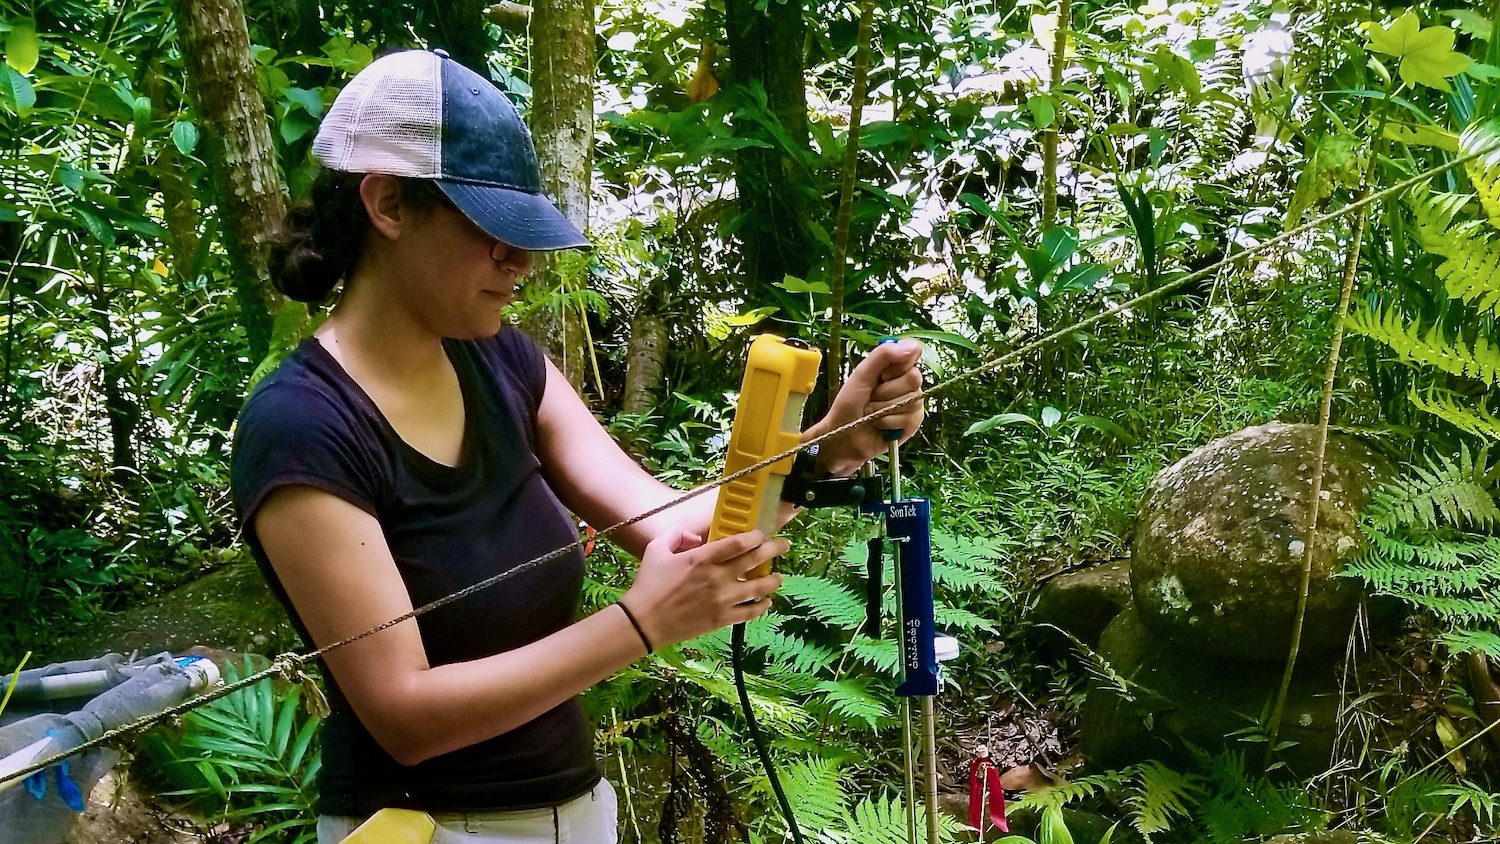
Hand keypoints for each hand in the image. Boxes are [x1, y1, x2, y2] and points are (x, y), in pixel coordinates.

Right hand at [621, 527, 785, 648]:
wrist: (644, 621)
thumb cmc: (649, 583)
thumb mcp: (656, 549)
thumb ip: (677, 534)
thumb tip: (696, 536)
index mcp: (703, 558)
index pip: (739, 542)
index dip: (756, 535)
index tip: (760, 533)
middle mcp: (718, 577)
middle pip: (756, 559)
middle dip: (774, 549)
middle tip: (783, 545)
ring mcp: (723, 600)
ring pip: (759, 587)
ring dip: (773, 580)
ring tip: (778, 576)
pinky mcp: (722, 619)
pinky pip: (750, 612)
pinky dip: (762, 606)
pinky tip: (766, 602)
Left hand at [806, 339, 924, 475]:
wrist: (843, 437)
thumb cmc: (848, 405)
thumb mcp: (861, 375)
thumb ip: (883, 356)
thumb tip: (914, 345)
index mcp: (894, 367)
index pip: (912, 354)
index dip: (896, 366)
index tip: (880, 375)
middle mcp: (907, 383)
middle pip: (914, 378)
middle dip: (886, 391)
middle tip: (871, 397)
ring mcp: (912, 403)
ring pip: (912, 399)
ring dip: (884, 408)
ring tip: (871, 413)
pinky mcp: (913, 423)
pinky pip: (910, 418)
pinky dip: (889, 422)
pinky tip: (879, 425)